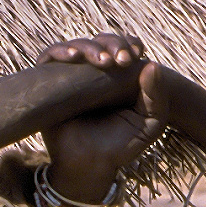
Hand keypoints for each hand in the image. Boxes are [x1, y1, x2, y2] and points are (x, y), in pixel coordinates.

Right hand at [37, 34, 163, 203]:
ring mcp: (70, 74)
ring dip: (92, 48)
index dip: (129, 43)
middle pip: (102, 41)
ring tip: (103, 61)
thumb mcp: (149, 124)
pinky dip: (62, 52)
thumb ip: (157, 97)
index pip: (123, 46)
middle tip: (122, 60)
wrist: (89, 165)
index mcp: (118, 75)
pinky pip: (50, 56)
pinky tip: (75, 57)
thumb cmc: (120, 145)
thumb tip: (152, 64)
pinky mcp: (48, 80)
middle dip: (114, 44)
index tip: (136, 53)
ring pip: (78, 46)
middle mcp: (93, 70)